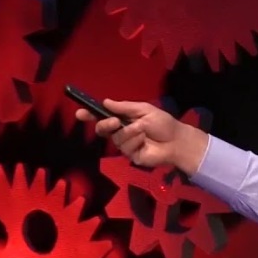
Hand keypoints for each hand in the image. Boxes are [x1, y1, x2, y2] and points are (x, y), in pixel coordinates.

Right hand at [75, 99, 208, 172]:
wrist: (177, 140)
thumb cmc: (163, 123)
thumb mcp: (144, 110)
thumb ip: (124, 107)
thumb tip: (105, 102)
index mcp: (123, 119)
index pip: (102, 117)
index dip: (90, 115)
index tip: (80, 113)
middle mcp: (121, 132)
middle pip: (102, 129)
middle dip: (105, 125)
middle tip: (115, 122)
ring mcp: (125, 145)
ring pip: (116, 138)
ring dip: (130, 132)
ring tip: (143, 131)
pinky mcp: (131, 156)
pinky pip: (126, 148)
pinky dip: (136, 141)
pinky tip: (145, 141)